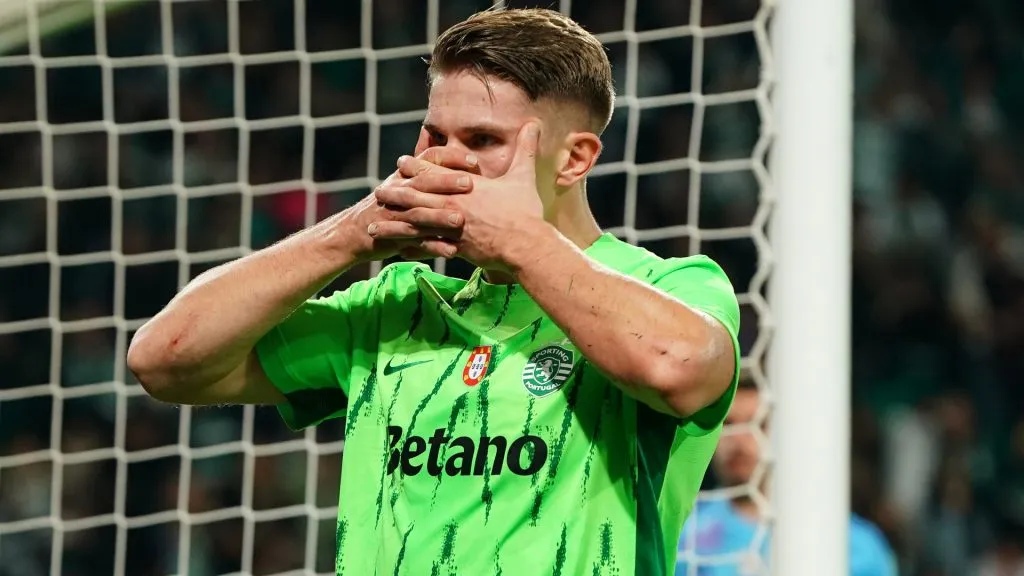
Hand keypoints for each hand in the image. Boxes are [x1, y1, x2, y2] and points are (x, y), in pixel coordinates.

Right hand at [341, 147, 477, 261]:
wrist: (353, 232)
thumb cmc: (389, 207)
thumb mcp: (405, 186)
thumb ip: (431, 176)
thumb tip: (468, 170)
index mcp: (406, 176)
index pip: (429, 158)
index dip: (450, 157)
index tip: (472, 160)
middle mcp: (400, 191)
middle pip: (422, 183)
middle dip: (445, 182)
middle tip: (469, 183)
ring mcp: (395, 214)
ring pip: (418, 213)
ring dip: (438, 217)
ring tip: (460, 220)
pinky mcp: (394, 237)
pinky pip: (415, 242)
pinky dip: (433, 247)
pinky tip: (451, 251)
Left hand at [370, 122, 543, 270]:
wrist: (526, 245)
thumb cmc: (525, 212)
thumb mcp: (524, 176)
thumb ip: (526, 149)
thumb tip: (534, 123)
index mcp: (465, 186)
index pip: (434, 172)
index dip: (416, 167)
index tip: (401, 163)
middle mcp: (453, 205)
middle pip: (416, 197)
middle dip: (395, 193)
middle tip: (377, 191)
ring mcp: (451, 227)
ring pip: (415, 223)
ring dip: (393, 223)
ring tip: (374, 224)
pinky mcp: (454, 247)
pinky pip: (426, 247)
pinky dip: (411, 248)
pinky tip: (397, 251)